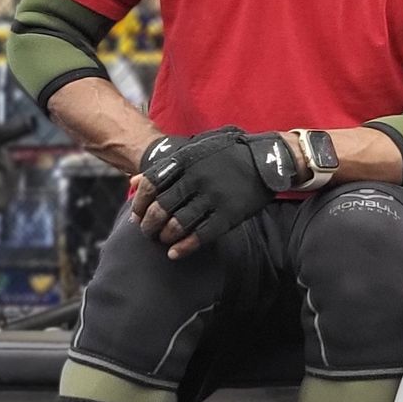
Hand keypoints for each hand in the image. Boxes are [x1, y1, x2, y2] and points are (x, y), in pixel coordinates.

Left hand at [130, 127, 299, 257]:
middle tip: (147, 232)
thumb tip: (133, 181)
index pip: (150, 184)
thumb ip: (166, 164)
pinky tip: (175, 253)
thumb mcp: (196, 148)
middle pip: (160, 208)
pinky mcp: (229, 214)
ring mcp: (213, 197)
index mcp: (186, 159)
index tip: (137, 215)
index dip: (139, 203)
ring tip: (162, 241)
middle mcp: (196, 178)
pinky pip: (201, 235)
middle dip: (149, 225)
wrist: (268, 159)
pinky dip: (184, 247)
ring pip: (177, 225)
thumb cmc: (228, 153)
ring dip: (164, 237)